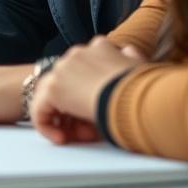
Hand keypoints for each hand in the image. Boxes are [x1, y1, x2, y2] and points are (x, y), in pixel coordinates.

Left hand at [31, 37, 145, 143]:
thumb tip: (128, 53)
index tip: (103, 111)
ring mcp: (63, 68)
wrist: (139, 96)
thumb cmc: (147, 88)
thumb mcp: (139, 67)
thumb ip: (130, 58)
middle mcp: (77, 54)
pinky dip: (47, 126)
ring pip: (52, 97)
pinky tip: (62, 139)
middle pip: (67, 85)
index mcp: (98, 48)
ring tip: (81, 136)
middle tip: (91, 130)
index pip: (84, 71)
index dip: (93, 94)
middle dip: (77, 110)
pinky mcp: (53, 88)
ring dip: (65, 120)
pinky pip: (40, 110)